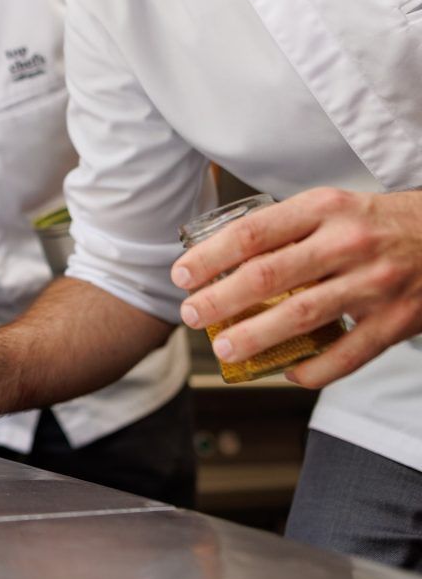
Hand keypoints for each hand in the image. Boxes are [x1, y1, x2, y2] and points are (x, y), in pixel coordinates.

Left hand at [171, 188, 421, 386]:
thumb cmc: (377, 223)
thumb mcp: (331, 207)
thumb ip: (286, 228)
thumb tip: (221, 255)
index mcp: (324, 209)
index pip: (253, 233)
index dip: (210, 256)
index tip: (181, 274)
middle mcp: (346, 244)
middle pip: (268, 276)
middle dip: (219, 299)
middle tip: (190, 314)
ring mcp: (373, 284)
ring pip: (301, 317)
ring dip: (254, 336)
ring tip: (222, 347)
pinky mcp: (396, 321)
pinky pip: (347, 355)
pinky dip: (313, 369)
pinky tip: (286, 371)